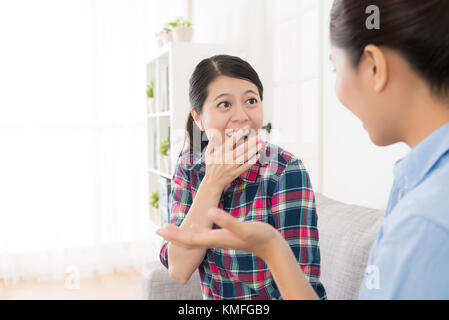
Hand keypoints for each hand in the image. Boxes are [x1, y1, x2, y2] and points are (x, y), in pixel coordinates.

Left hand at [156, 207, 280, 261]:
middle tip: (158, 230)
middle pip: (189, 240)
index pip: (189, 238)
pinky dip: (196, 230)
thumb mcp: (243, 227)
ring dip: (181, 234)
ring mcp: (219, 239)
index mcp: (215, 238)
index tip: (159, 230)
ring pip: (195, 238)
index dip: (174, 235)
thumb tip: (210, 211)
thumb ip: (227, 221)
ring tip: (170, 228)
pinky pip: (206, 234)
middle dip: (173, 236)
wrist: (270, 246)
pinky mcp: (225, 235)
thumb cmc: (259, 236)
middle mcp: (215, 240)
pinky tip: (194, 225)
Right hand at [204, 129, 260, 190]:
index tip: (245, 130)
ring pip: (245, 156)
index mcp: (220, 153)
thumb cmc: (210, 167)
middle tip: (258, 136)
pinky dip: (252, 161)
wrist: (212, 183)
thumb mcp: (208, 155)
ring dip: (254, 150)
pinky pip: (245, 166)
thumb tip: (214, 135)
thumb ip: (211, 144)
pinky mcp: (235, 173)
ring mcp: (231, 166)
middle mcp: (227, 159)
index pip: (231, 141)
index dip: (239, 135)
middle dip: (250, 142)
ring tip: (261, 144)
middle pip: (241, 148)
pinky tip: (258, 156)